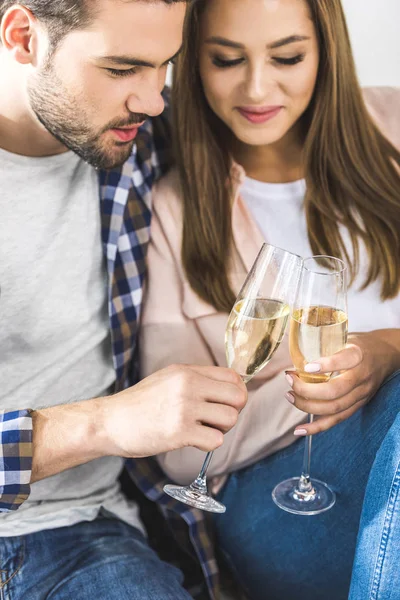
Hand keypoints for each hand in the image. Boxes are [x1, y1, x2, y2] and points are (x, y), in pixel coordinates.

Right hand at [100, 364, 247, 457]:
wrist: (110, 422)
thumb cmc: (139, 403)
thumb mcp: (167, 379)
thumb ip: (196, 380)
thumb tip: (228, 389)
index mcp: (187, 371)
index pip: (233, 376)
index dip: (236, 392)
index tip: (225, 403)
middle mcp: (188, 385)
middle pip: (238, 397)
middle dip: (233, 411)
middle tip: (216, 419)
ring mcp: (184, 408)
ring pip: (230, 419)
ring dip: (221, 429)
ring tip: (203, 430)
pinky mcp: (179, 432)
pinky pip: (215, 440)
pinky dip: (208, 444)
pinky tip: (193, 441)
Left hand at [284, 331, 398, 435]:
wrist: (385, 355)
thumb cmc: (357, 345)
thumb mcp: (344, 337)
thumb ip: (323, 346)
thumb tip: (292, 358)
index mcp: (358, 355)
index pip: (344, 361)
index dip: (325, 365)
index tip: (306, 367)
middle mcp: (361, 377)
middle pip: (335, 391)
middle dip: (307, 390)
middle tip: (289, 380)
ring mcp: (361, 394)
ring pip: (334, 408)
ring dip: (307, 406)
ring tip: (290, 396)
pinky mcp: (357, 406)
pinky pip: (336, 420)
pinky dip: (316, 427)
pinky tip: (299, 430)